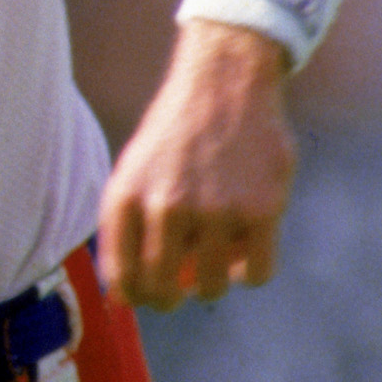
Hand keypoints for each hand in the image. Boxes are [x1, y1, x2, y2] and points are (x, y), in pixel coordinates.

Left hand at [98, 19, 296, 309]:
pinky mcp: (261, 209)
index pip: (123, 279)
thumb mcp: (132, 170)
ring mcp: (216, 210)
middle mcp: (166, 207)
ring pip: (212, 287)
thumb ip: (124, 227)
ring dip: (213, 283)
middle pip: (164, 292)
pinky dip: (251, 273)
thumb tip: (120, 296)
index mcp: (127, 198)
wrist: (224, 82)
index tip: (148, 296)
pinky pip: (258, 272)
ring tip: (215, 259)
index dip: (135, 298)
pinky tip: (245, 256)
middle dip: (170, 300)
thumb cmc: (175, 133)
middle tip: (181, 289)